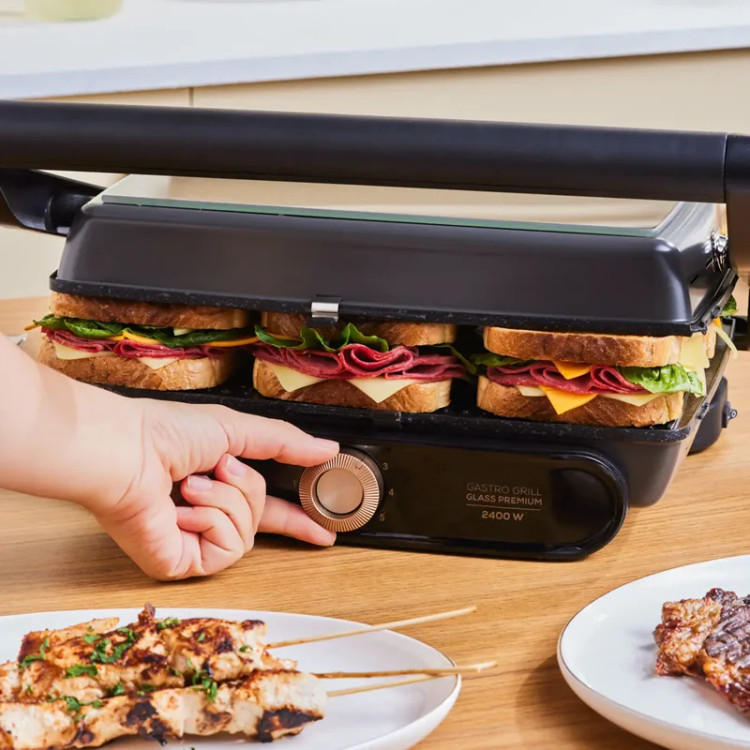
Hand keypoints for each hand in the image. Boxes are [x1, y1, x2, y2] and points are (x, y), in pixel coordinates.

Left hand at [91, 400, 339, 580]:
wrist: (126, 453)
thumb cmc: (167, 433)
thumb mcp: (238, 429)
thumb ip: (286, 442)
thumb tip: (328, 450)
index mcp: (218, 484)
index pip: (266, 508)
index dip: (296, 520)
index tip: (324, 530)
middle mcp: (206, 515)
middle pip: (262, 517)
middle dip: (250, 490)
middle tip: (223, 467)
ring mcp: (195, 541)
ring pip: (248, 533)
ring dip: (226, 499)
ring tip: (192, 483)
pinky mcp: (183, 563)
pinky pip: (227, 549)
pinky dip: (210, 520)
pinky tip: (182, 509)